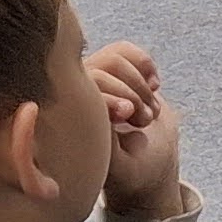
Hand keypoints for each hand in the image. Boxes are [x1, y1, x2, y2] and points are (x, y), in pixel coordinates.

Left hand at [87, 40, 187, 216]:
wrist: (149, 162)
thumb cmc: (130, 170)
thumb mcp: (120, 166)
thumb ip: (108, 143)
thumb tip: (102, 110)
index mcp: (68, 120)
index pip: (82, 91)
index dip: (108, 97)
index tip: (128, 114)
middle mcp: (75, 96)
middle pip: (101, 70)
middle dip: (131, 94)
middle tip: (144, 121)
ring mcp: (95, 79)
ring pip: (116, 59)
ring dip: (140, 86)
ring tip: (148, 114)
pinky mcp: (115, 70)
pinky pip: (127, 51)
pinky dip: (145, 65)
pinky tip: (153, 87)